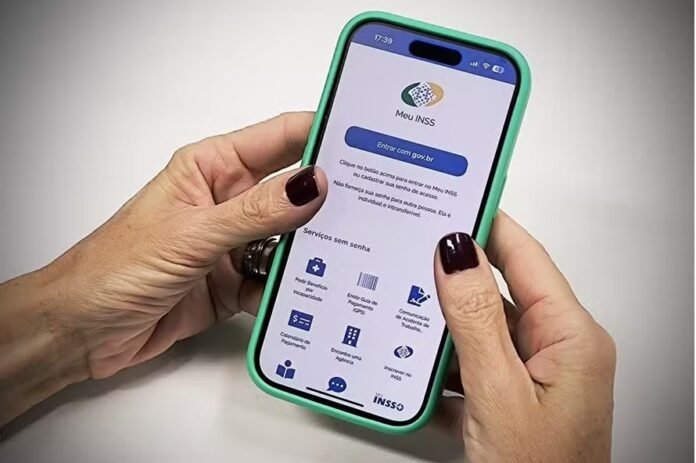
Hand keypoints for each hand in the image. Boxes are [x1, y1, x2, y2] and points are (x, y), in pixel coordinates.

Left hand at [0, 112, 327, 424]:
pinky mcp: (235, 281)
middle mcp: (227, 201)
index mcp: (211, 168)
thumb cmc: (113, 269)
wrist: (85, 332)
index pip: (278, 139)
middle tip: (367, 202)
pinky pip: (277, 279)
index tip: (359, 137)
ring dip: (309, 248)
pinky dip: (290, 288)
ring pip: (290, 238)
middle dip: (326, 196)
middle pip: (291, 190)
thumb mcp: (192, 234)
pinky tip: (303, 293)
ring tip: (340, 254)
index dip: (319, 132)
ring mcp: (233, 243)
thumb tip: (311, 185)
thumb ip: (256, 212)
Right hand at [434, 212, 615, 461]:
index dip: (489, 221)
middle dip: (454, 272)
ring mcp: (533, 373)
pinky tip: (416, 356)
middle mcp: (558, 348)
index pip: (526, 256)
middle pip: (501, 289)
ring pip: (481, 326)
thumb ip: (475, 320)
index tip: (455, 194)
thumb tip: (456, 254)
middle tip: (413, 246)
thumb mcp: (498, 392)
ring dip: (444, 320)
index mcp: (572, 337)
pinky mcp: (511, 394)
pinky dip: (443, 356)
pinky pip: (472, 357)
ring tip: (405, 300)